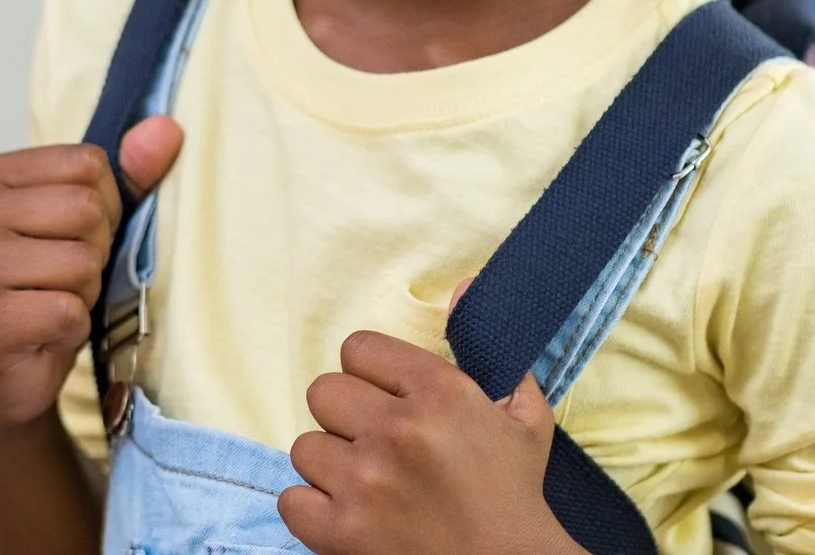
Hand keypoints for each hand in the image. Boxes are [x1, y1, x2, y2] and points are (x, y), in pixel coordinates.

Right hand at [0, 118, 182, 446]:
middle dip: (95, 252)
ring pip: (82, 260)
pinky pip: (69, 309)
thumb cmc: (41, 292)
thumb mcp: (84, 227)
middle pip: (86, 208)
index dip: (104, 207)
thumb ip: (126, 175)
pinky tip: (43, 334)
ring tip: (51, 305)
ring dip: (84, 292)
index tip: (71, 239)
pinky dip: (72, 328)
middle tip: (62, 279)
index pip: (88, 163)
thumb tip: (166, 128)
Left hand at [280, 327, 585, 554]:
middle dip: (347, 419)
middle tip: (376, 445)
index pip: (358, 349)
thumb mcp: (523, 418)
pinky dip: (313, 509)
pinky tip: (347, 514)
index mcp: (439, 393)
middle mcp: (397, 431)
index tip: (386, 401)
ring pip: (305, 447)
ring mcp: (365, 483)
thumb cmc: (516, 498)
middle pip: (323, 393)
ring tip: (368, 485)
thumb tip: (463, 285)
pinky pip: (291, 499)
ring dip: (331, 467)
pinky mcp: (342, 533)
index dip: (370, 376)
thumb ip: (491, 351)